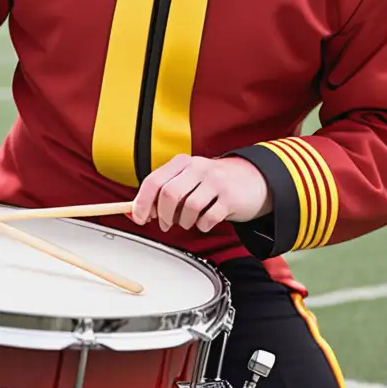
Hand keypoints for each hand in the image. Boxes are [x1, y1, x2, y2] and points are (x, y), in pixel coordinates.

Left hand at [130, 155, 271, 232]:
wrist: (253, 179)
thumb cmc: (213, 183)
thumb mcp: (187, 180)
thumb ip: (161, 193)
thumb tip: (133, 212)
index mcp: (182, 162)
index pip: (154, 180)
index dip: (142, 202)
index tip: (139, 217)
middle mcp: (198, 168)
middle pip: (169, 194)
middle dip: (163, 215)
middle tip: (165, 224)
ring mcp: (215, 181)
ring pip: (188, 208)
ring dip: (184, 222)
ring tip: (188, 221)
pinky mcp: (230, 197)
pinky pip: (208, 218)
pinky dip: (202, 225)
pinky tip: (205, 221)